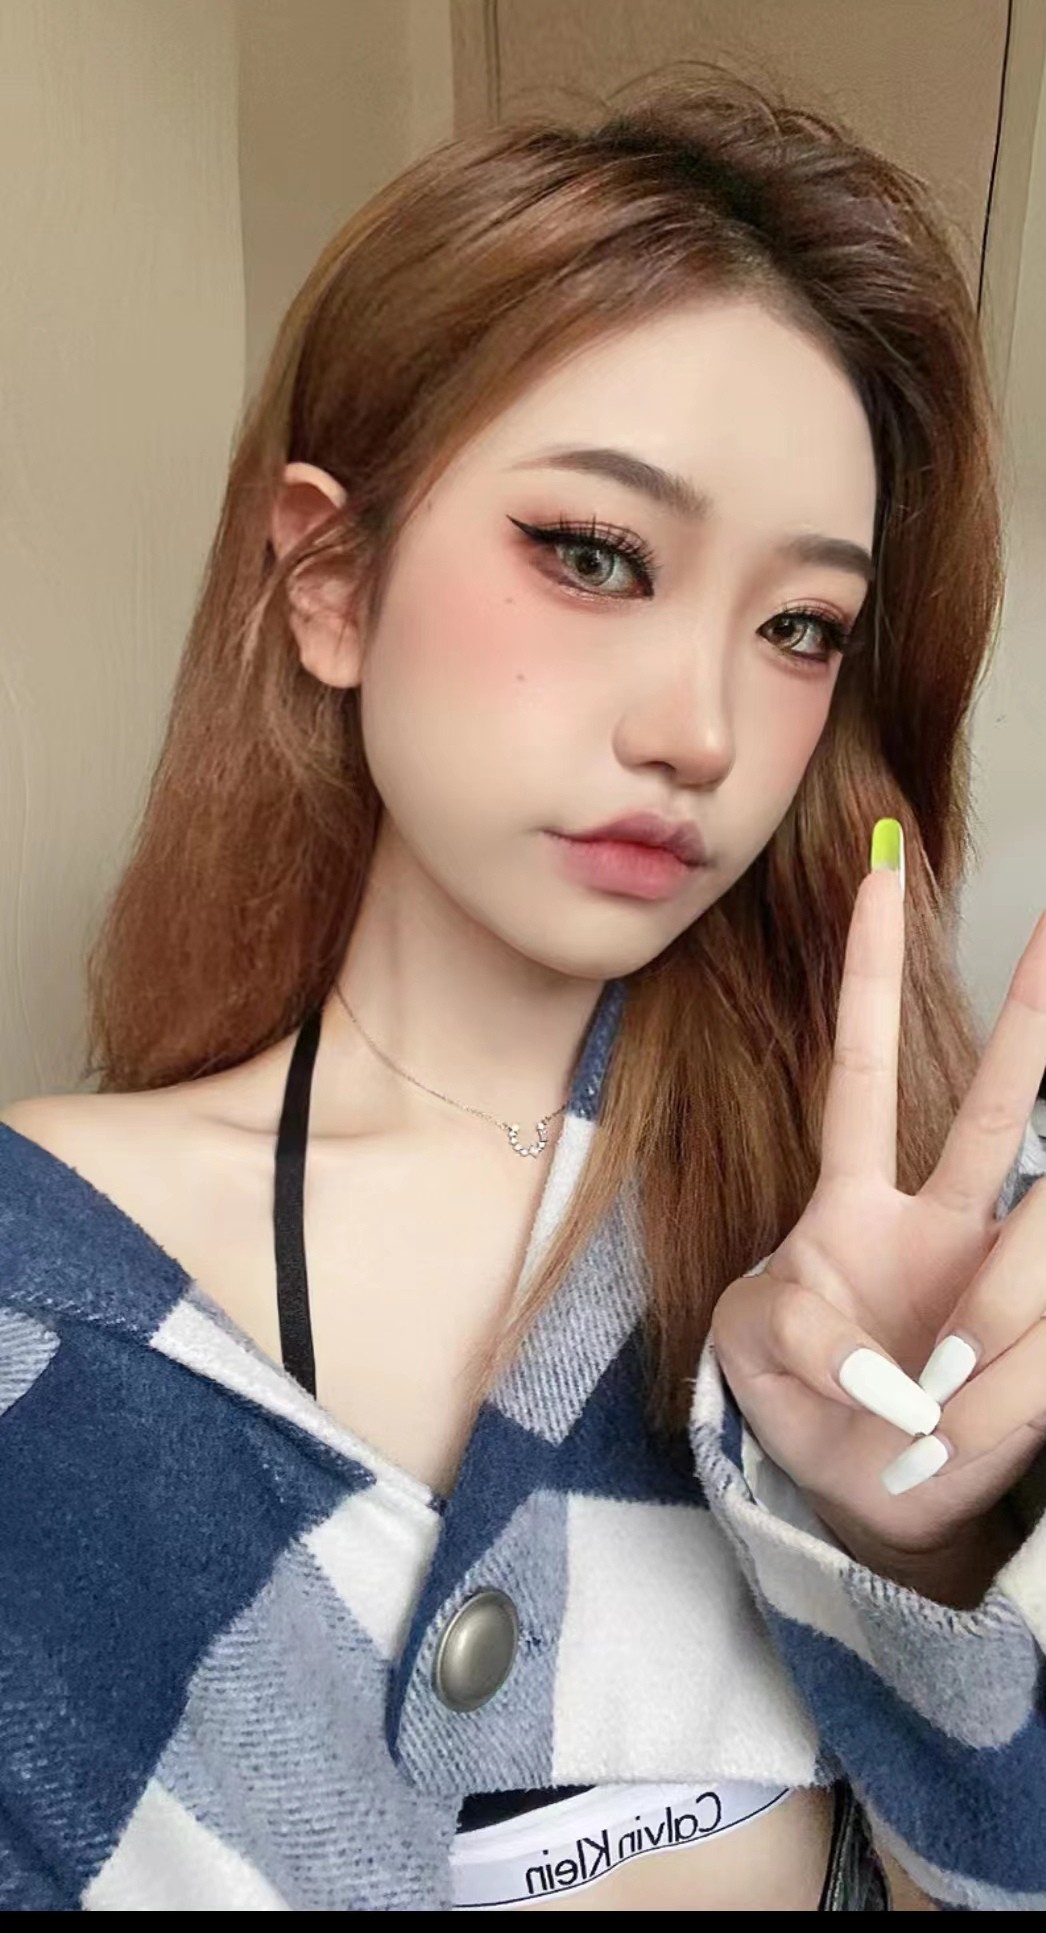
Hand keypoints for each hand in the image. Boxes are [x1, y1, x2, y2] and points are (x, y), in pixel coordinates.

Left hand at [711, 857, 1045, 1560]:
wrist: (856, 1491)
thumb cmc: (796, 1400)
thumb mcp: (752, 1351)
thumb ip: (805, 1338)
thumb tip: (898, 1374)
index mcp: (854, 1202)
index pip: (868, 1068)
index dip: (872, 978)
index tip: (876, 875)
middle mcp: (940, 1220)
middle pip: (996, 1105)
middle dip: (1033, 1023)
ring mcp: (991, 1275)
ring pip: (1033, 1240)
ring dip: (983, 1339)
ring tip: (930, 1415)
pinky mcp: (1032, 1357)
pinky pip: (1036, 1352)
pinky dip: (992, 1407)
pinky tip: (952, 1437)